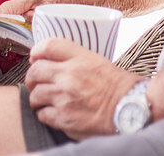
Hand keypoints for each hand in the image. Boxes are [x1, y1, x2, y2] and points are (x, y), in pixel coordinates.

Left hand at [25, 38, 141, 140]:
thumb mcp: (97, 61)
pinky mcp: (63, 117)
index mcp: (80, 58)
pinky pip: (42, 114)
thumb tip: (54, 63)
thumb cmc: (119, 86)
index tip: (35, 57)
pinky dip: (45, 114)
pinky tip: (54, 113)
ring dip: (37, 98)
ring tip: (45, 100)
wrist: (130, 108)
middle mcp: (69, 75)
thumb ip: (74, 60)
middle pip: (35, 70)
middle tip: (36, 82)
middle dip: (32, 78)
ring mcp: (64, 97)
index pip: (48, 46)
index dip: (37, 51)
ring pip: (35, 94)